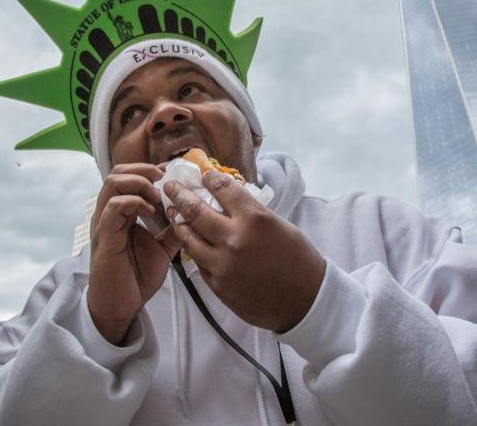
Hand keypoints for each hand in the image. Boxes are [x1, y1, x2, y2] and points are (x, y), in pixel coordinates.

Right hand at [88, 163, 181, 344]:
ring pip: (113, 183)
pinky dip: (134, 201)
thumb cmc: (136, 277)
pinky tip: (150, 211)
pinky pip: (114, 207)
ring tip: (158, 193)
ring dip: (138, 182)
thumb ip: (173, 229)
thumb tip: (193, 214)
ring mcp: (104, 222)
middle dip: (144, 169)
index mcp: (122, 213)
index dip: (150, 170)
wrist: (120, 306)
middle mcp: (109, 213)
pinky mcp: (103, 236)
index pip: (130, 177)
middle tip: (165, 178)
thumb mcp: (162, 248)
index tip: (172, 173)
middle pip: (118, 172)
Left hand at [164, 170, 324, 332]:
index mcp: (254, 219)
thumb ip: (250, 212)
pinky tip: (190, 241)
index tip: (203, 174)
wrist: (306, 302)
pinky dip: (193, 249)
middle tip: (170, 186)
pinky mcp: (218, 286)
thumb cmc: (298, 259)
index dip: (210, 178)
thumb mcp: (279, 225)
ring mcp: (223, 265)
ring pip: (188, 239)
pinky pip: (198, 262)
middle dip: (179, 194)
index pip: (222, 188)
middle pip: (195, 211)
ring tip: (172, 212)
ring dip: (179, 223)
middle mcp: (234, 240)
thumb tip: (226, 199)